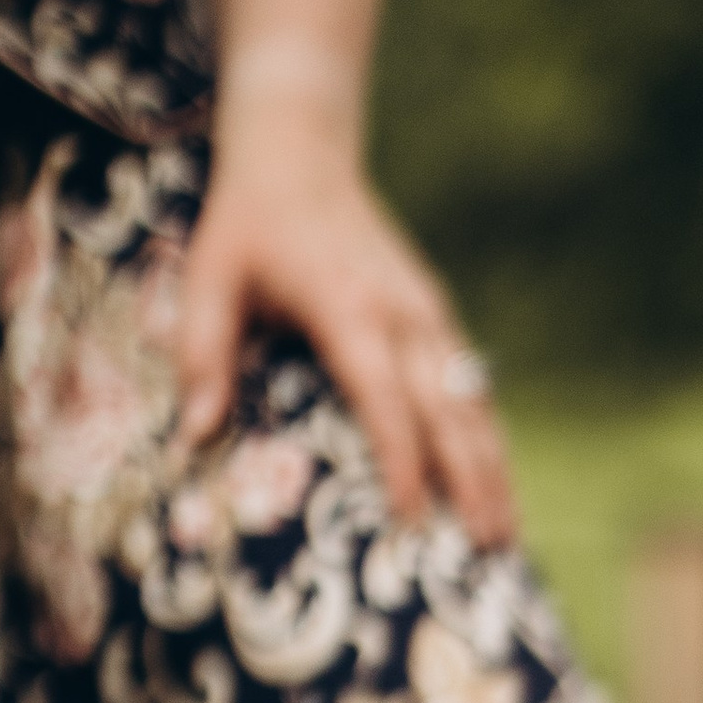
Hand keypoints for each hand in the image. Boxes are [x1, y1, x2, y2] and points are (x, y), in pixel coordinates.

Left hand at [178, 86, 514, 542]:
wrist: (301, 151)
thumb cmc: (248, 223)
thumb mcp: (210, 278)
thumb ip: (202, 353)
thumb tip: (194, 433)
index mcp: (349, 308)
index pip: (386, 399)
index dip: (402, 462)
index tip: (411, 520)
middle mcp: (402, 315)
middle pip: (449, 413)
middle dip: (471, 484)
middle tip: (486, 551)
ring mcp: (429, 314)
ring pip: (474, 404)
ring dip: (495, 471)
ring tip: (507, 536)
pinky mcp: (438, 316)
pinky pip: (473, 388)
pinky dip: (489, 439)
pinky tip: (500, 484)